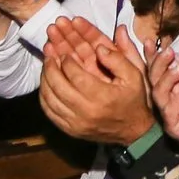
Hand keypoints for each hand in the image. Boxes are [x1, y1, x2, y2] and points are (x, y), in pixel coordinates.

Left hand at [39, 17, 156, 146]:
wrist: (133, 131)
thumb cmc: (133, 100)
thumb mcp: (134, 76)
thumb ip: (118, 59)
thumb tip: (99, 47)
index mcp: (102, 96)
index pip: (76, 76)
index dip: (67, 62)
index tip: (65, 54)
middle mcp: (86, 111)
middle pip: (58, 87)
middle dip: (51, 68)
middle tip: (49, 56)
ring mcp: (75, 123)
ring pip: (50, 99)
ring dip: (44, 81)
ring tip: (46, 68)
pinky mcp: (69, 130)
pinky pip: (49, 112)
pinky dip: (44, 97)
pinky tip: (46, 86)